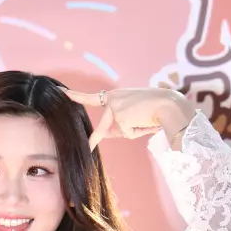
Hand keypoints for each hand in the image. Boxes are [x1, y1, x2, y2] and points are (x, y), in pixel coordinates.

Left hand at [64, 87, 194, 150]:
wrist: (168, 104)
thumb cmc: (156, 109)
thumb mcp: (135, 115)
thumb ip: (119, 124)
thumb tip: (108, 135)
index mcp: (116, 95)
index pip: (92, 98)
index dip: (77, 97)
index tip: (62, 93)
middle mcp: (112, 99)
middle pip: (101, 125)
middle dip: (92, 138)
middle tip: (69, 109)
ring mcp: (114, 108)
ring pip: (121, 131)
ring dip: (135, 130)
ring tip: (148, 119)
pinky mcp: (120, 117)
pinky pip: (128, 133)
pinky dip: (139, 131)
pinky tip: (146, 121)